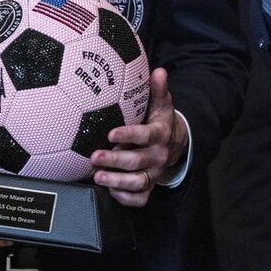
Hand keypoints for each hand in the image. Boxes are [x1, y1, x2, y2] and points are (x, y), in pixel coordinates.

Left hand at [94, 67, 187, 206]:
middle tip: (95, 157)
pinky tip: (110, 192)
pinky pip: (139, 199)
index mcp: (160, 135)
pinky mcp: (149, 188)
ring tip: (97, 176)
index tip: (111, 134)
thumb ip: (158, 89)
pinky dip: (125, 198)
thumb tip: (158, 71)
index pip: (146, 136)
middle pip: (138, 162)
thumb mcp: (162, 104)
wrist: (175, 144)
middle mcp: (158, 156)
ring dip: (117, 181)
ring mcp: (154, 174)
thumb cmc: (159, 121)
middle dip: (115, 161)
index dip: (129, 135)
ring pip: (137, 182)